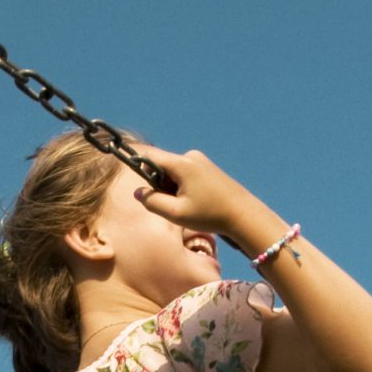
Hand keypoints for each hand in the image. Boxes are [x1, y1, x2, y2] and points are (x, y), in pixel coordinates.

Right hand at [129, 146, 267, 242]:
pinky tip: (196, 202)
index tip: (127, 170)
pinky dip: (183, 187)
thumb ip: (152, 202)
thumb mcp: (176, 214)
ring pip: (173, 172)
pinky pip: (185, 174)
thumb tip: (139, 192)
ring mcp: (200, 161)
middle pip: (161, 166)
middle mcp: (191, 157)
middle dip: (159, 184)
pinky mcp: (207, 168)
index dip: (136, 163)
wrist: (244, 215)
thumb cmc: (210, 215)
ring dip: (172, 188)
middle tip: (171, 205)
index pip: (150, 156)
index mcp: (182, 164)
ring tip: (188, 206)